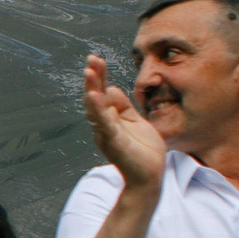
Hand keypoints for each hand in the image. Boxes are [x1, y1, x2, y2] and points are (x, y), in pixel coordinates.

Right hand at [81, 54, 164, 191]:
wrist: (149, 178)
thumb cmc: (144, 152)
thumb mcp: (136, 122)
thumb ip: (124, 107)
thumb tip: (112, 88)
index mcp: (110, 119)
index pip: (102, 93)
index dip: (100, 77)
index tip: (97, 60)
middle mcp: (104, 125)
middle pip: (95, 97)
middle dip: (94, 78)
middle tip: (91, 59)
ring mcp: (107, 133)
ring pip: (96, 108)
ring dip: (92, 89)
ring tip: (89, 71)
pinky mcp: (114, 141)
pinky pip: (105, 123)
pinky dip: (99, 109)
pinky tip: (96, 95)